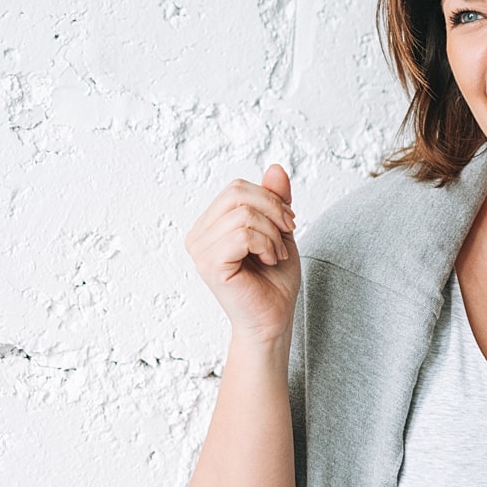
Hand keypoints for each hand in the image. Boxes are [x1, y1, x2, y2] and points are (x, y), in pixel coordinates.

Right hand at [184, 163, 300, 345]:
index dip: (269, 199)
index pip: (236, 188)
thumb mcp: (279, 231)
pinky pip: (243, 234)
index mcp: (209, 226)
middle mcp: (198, 236)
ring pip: (243, 214)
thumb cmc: (273, 281)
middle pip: (238, 193)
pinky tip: (268, 261)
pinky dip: (265, 245)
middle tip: (286, 234)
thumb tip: (277, 167)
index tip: (288, 223)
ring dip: (272, 234)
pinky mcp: (210, 265)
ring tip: (275, 254)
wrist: (274, 320)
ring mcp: (200, 251)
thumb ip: (275, 200)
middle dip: (273, 210)